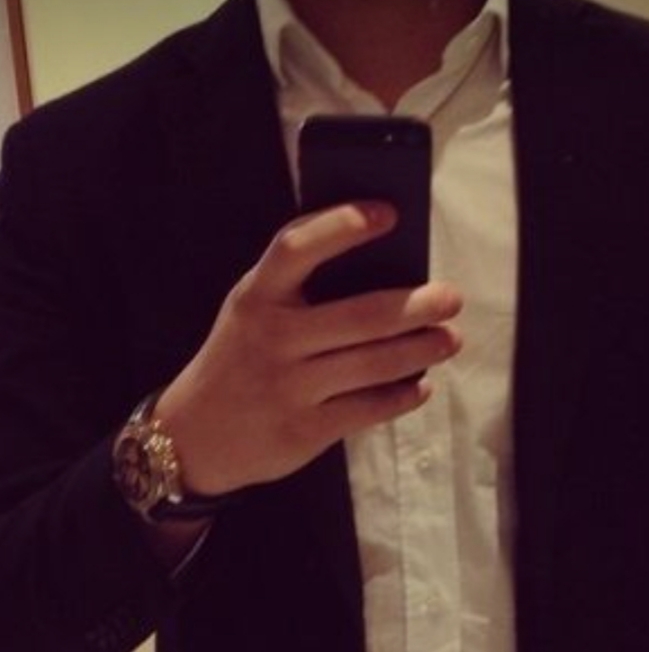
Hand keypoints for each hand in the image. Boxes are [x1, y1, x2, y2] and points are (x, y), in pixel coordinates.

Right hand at [154, 202, 462, 494]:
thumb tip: (387, 272)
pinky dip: (403, 396)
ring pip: (374, 365)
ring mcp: (289, 387)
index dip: (342, 225)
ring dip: (422, 350)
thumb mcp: (252, 313)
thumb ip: (298, 290)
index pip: (296, 247)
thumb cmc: (240, 359)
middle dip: (417, 305)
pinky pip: (369, 409)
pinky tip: (420, 386)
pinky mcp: (305, 430)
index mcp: (256, 296)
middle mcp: (272, 338)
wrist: (194, 437)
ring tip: (450, 340)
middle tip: (451, 298)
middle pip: (360, 315)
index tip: (389, 214)